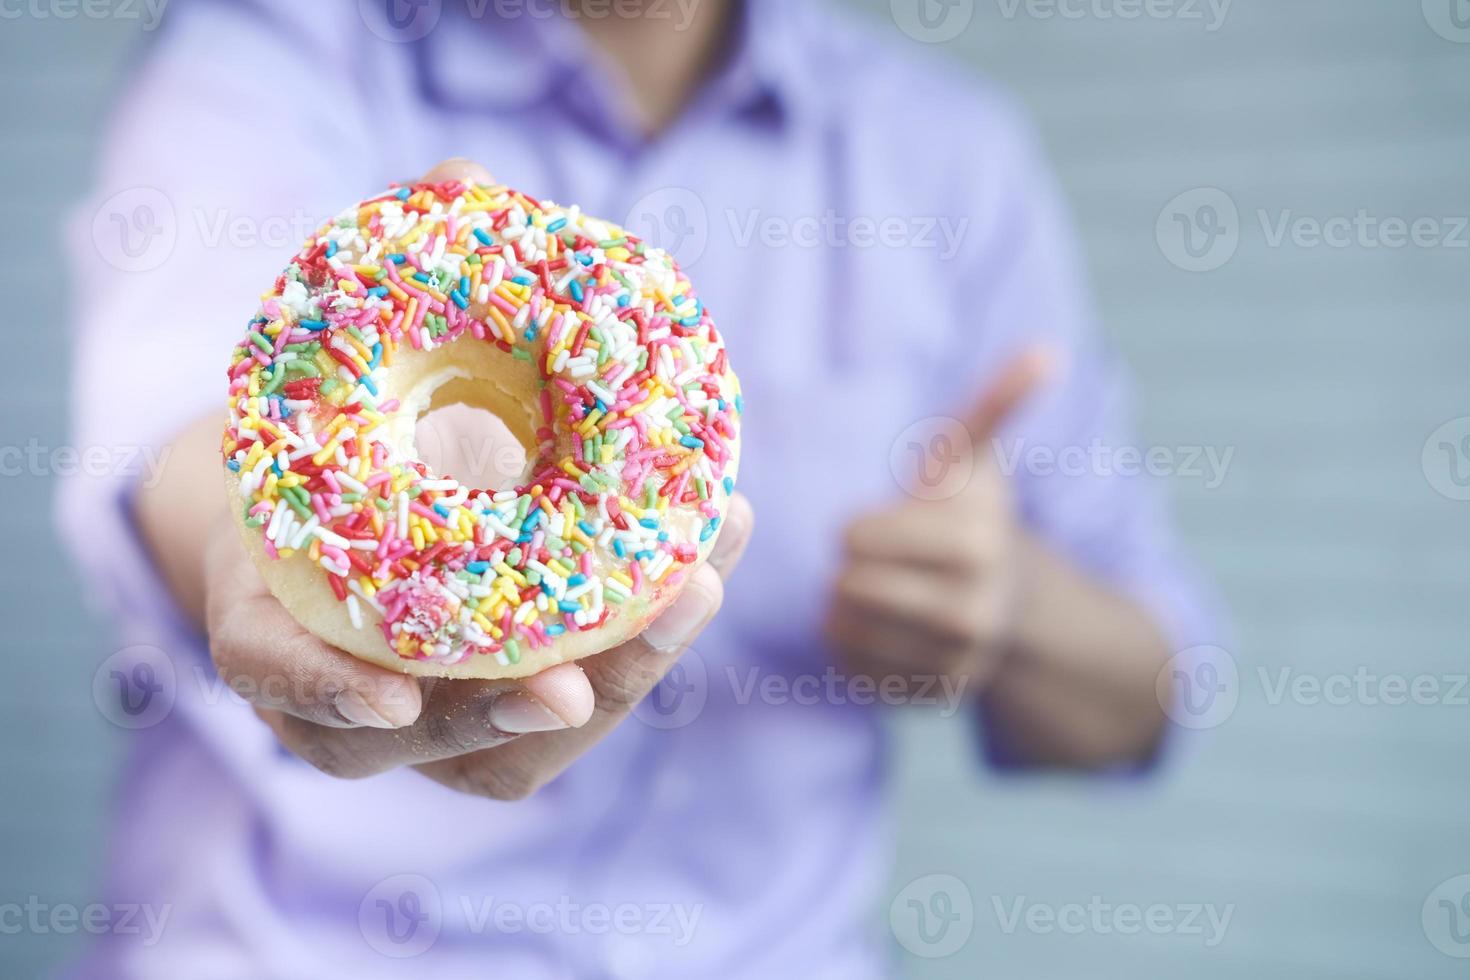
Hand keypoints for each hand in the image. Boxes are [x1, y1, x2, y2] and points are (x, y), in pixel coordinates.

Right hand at [204, 157, 754, 798]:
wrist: (336, 510)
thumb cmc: (337, 437)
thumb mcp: (337, 365)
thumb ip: (388, 282)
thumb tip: (461, 177)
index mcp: (268, 614)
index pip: (274, 672)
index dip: (326, 688)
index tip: (398, 692)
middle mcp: (347, 687)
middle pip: (421, 739)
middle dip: (514, 706)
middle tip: (580, 676)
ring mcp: (435, 714)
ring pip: (516, 745)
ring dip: (618, 679)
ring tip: (700, 582)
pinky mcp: (510, 705)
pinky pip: (579, 701)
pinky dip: (648, 640)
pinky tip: (712, 552)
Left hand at [825, 349, 1050, 697]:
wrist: (1010, 599)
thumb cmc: (970, 513)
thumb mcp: (977, 458)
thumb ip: (997, 403)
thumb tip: (1046, 352)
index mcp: (975, 545)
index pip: (854, 539)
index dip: (858, 527)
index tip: (885, 524)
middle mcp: (972, 612)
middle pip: (847, 586)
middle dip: (852, 567)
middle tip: (880, 560)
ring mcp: (955, 662)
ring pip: (841, 629)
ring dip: (844, 604)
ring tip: (881, 588)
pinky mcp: (931, 696)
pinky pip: (848, 670)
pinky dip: (851, 646)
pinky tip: (886, 626)